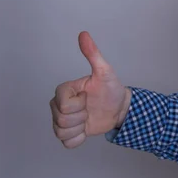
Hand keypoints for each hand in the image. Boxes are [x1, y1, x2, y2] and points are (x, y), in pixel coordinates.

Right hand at [50, 31, 130, 148]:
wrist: (119, 107)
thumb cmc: (111, 89)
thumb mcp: (104, 71)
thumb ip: (93, 54)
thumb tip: (84, 34)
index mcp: (64, 90)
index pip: (63, 105)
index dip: (78, 105)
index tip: (88, 97)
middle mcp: (58, 105)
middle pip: (61, 120)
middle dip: (81, 117)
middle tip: (90, 108)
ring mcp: (62, 119)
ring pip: (62, 132)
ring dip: (80, 128)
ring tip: (89, 117)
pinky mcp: (68, 133)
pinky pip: (66, 143)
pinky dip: (79, 138)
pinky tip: (86, 129)